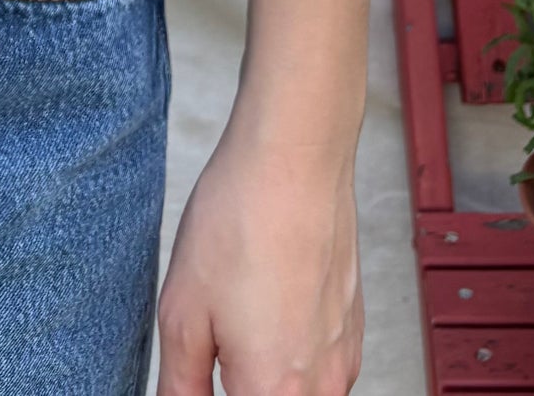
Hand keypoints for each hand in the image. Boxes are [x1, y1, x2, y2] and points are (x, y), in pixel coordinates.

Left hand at [155, 125, 363, 394]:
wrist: (294, 160)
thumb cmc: (239, 223)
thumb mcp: (182, 313)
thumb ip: (180, 385)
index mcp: (274, 392)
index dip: (210, 393)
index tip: (201, 371)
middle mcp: (321, 387)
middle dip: (238, 385)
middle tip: (213, 355)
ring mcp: (344, 358)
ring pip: (302, 394)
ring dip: (267, 380)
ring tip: (236, 328)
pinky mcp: (353, 328)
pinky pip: (322, 372)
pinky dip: (292, 360)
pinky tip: (264, 315)